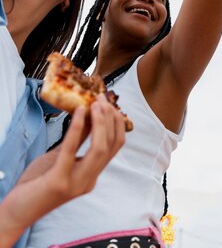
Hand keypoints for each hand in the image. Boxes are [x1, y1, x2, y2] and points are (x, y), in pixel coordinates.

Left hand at [0, 96, 124, 247]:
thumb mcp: (61, 157)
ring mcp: (76, 183)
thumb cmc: (37, 183)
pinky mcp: (59, 182)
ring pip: (100, 148)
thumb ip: (77, 140)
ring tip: (94, 103)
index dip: (116, 122)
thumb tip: (89, 114)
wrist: (18, 211)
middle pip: (111, 144)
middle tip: (102, 98)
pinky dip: (77, 127)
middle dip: (110, 118)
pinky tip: (78, 111)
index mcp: (92, 175)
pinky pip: (72, 150)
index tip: (109, 103)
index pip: (115, 146)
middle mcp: (89, 181)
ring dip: (100, 122)